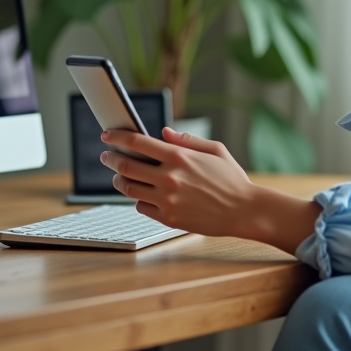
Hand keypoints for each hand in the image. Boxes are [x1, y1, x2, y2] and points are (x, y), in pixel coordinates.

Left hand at [101, 127, 253, 237]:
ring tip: (119, 176)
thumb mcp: (215, 150)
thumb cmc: (232, 179)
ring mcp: (167, 199)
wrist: (244, 210)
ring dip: (119, 180)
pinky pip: (141, 206)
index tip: (107, 135)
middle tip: (106, 156)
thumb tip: (164, 133)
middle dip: (111, 158)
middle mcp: (170, 177)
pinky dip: (138, 199)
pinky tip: (143, 194)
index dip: (117, 137)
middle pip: (126, 165)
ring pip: (129, 188)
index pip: (138, 142)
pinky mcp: (168, 218)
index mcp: (180, 157)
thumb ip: (187, 140)